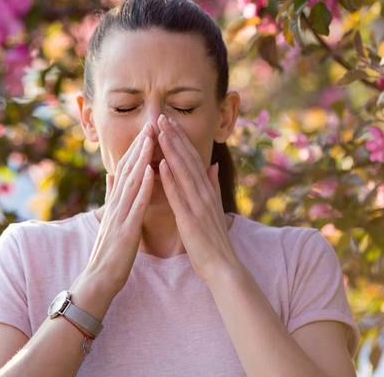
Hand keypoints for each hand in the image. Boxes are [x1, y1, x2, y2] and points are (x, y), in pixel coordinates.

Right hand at [73, 122, 154, 301]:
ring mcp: (119, 216)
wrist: (99, 279)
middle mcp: (116, 205)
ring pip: (131, 182)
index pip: (126, 170)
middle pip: (128, 170)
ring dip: (141, 159)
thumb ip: (111, 196)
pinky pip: (135, 205)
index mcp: (116, 202)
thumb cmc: (109, 251)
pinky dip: (143, 187)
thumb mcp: (110, 219)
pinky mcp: (125, 230)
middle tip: (150, 123)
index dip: (135, 148)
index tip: (146, 129)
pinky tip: (151, 172)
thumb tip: (111, 174)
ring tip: (150, 139)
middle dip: (139, 146)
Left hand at [156, 115, 240, 282]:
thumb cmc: (214, 241)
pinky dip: (170, 179)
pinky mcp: (190, 220)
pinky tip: (161, 164)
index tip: (170, 122)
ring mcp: (198, 206)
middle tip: (162, 117)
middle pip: (188, 160)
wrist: (223, 267)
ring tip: (160, 131)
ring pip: (183, 172)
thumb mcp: (214, 208)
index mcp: (207, 191)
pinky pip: (178, 196)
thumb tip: (211, 165)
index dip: (181, 139)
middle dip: (174, 137)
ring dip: (171, 150)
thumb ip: (212, 185)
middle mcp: (204, 194)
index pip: (193, 159)